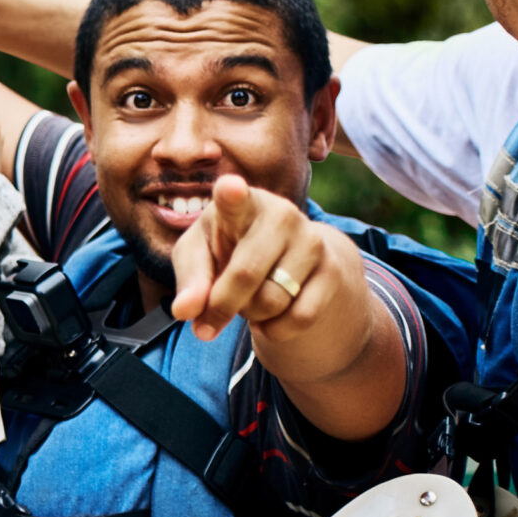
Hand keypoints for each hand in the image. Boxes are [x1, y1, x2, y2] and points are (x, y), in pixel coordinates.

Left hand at [167, 175, 354, 342]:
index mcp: (240, 203)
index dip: (231, 193)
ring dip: (251, 315)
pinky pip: (300, 318)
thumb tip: (184, 311)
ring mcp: (311, 241)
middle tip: (211, 314)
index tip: (230, 187)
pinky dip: (277, 329)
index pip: (233, 197)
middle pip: (245, 275)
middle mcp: (281, 215)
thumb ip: (190, 280)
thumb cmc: (227, 250)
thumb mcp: (198, 257)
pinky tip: (272, 316)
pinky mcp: (333, 270)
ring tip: (249, 298)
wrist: (286, 258)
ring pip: (271, 301)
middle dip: (221, 306)